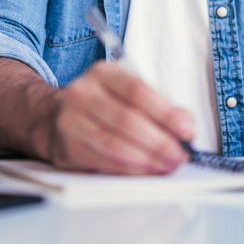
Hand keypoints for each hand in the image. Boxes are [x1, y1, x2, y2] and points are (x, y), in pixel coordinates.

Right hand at [44, 60, 194, 174]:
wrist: (57, 116)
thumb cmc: (101, 104)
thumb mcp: (125, 93)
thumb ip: (158, 105)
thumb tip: (186, 124)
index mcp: (102, 72)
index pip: (136, 89)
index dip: (164, 111)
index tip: (186, 129)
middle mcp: (83, 91)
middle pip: (126, 118)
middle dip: (159, 141)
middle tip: (179, 155)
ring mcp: (72, 118)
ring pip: (114, 143)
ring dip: (146, 159)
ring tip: (166, 165)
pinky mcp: (68, 144)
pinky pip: (104, 160)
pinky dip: (130, 169)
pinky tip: (145, 170)